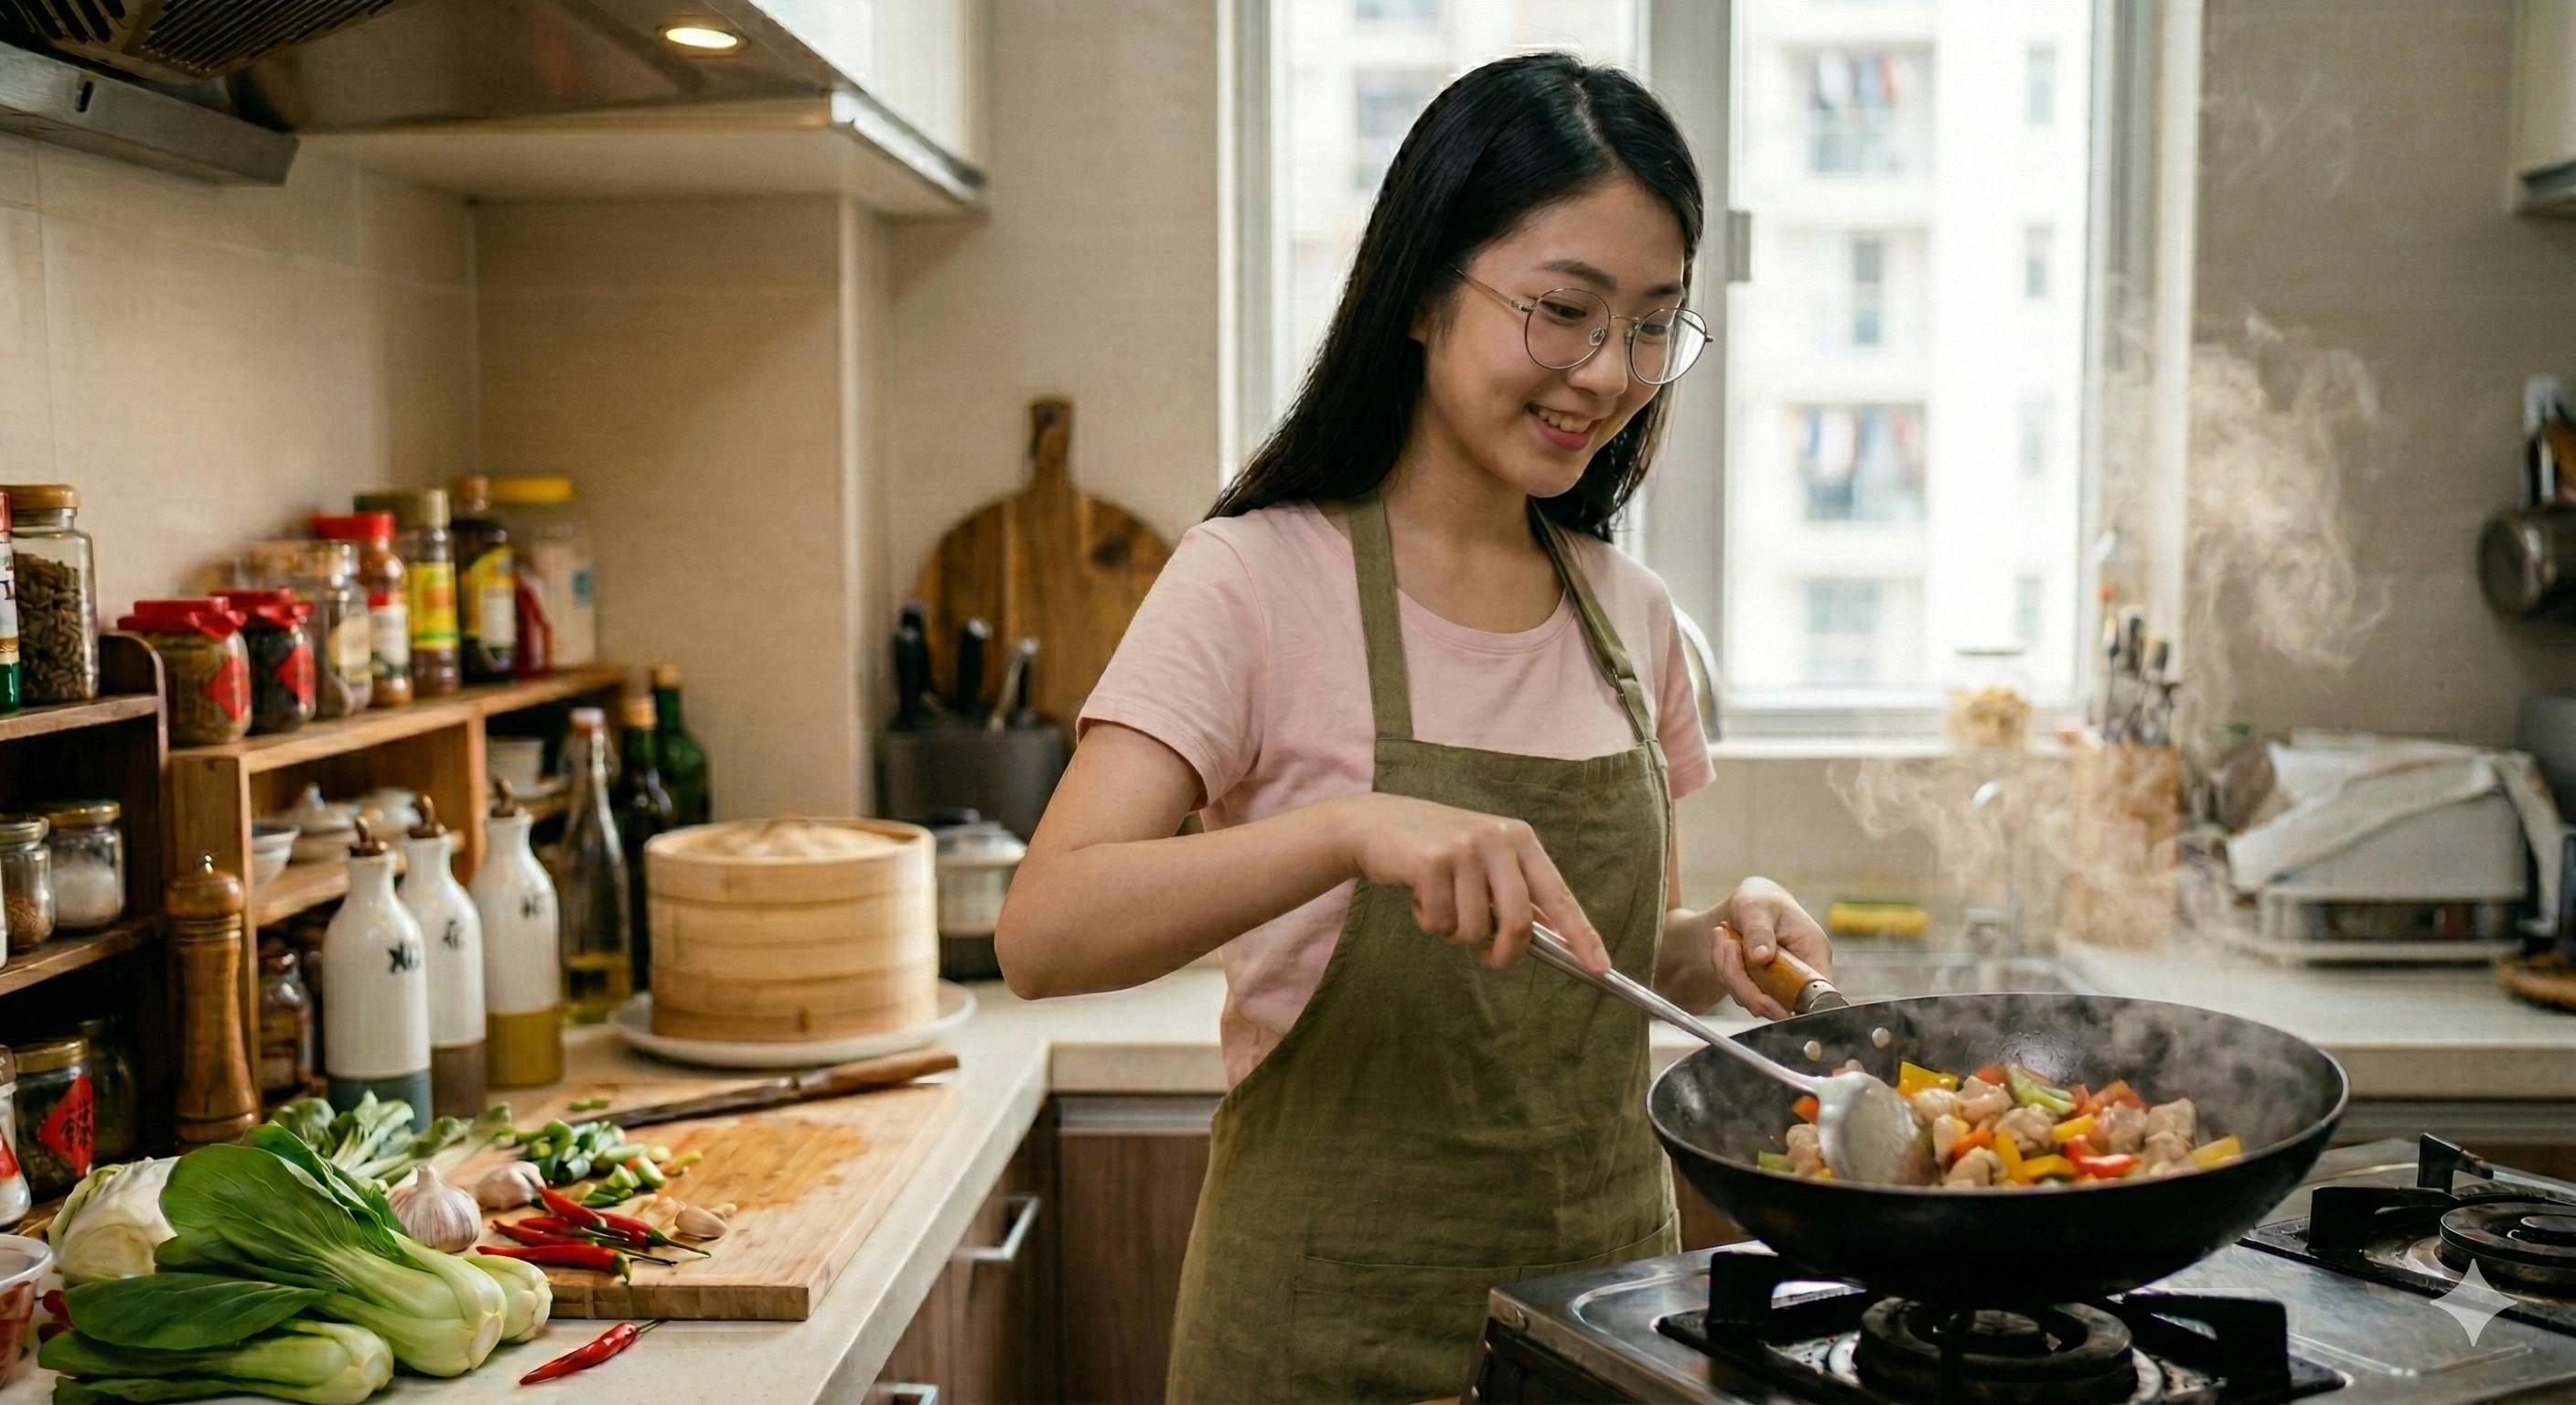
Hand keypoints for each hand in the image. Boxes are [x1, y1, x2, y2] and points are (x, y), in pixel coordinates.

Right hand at [1333, 794, 1608, 972]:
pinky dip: (1430, 923)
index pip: (1559, 895)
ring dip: (1456, 934)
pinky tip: (1420, 897)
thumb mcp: (1485, 861)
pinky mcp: (1431, 862)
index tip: (1600, 966)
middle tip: (1489, 960)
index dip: (1582, 935)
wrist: (1378, 823)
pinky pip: (1441, 923)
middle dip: (1505, 954)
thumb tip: (1551, 936)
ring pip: (1475, 929)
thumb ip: (1516, 893)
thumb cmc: (1439, 851)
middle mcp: (1498, 839)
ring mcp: (1464, 849)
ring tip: (1441, 907)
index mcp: (1521, 840)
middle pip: (1519, 922)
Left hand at [1704, 878, 1831, 1019]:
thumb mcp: (1756, 908)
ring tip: (1723, 938)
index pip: (1816, 993)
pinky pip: (1742, 994)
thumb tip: (1762, 957)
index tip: (1761, 998)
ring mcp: (1783, 985)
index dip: (1792, 1004)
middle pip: (1780, 1004)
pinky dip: (1726, 973)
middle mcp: (1802, 974)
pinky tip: (1724, 946)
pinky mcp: (1763, 989)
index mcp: (1814, 953)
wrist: (1745, 906)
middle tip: (1728, 947)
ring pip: (1755, 1001)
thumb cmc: (1760, 901)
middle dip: (1745, 983)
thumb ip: (1759, 931)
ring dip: (1731, 974)